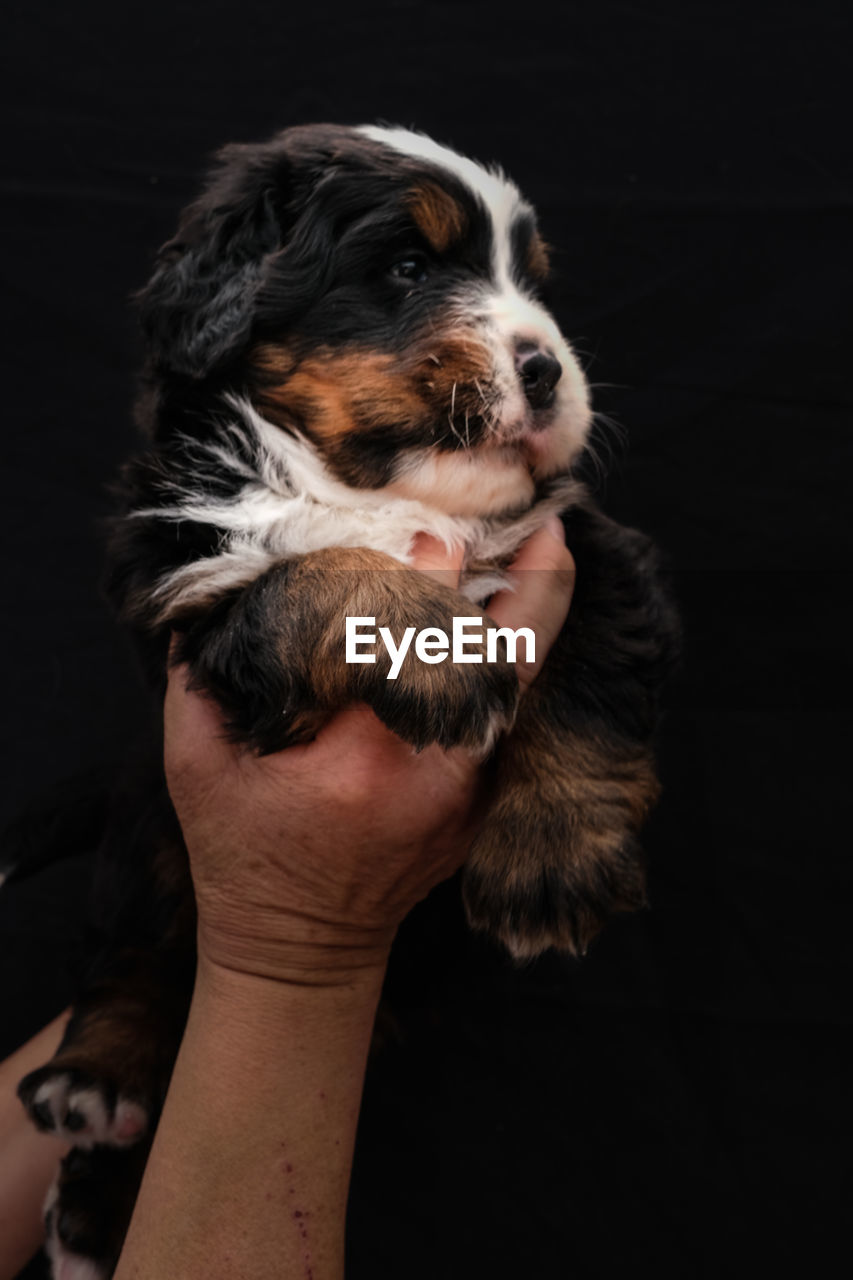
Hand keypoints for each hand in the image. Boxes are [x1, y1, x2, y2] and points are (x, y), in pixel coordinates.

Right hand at [163, 522, 574, 986]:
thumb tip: (202, 598)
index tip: (437, 531)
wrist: (304, 948)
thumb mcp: (197, 770)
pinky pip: (513, 708)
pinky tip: (527, 605)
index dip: (430, 581)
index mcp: (364, 759)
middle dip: (531, 586)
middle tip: (548, 519)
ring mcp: (473, 791)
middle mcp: (439, 772)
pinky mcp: (485, 799)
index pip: (410, 644)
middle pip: (504, 660)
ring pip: (523, 682)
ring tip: (552, 544)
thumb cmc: (246, 857)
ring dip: (540, 611)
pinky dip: (522, 652)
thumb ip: (195, 680)